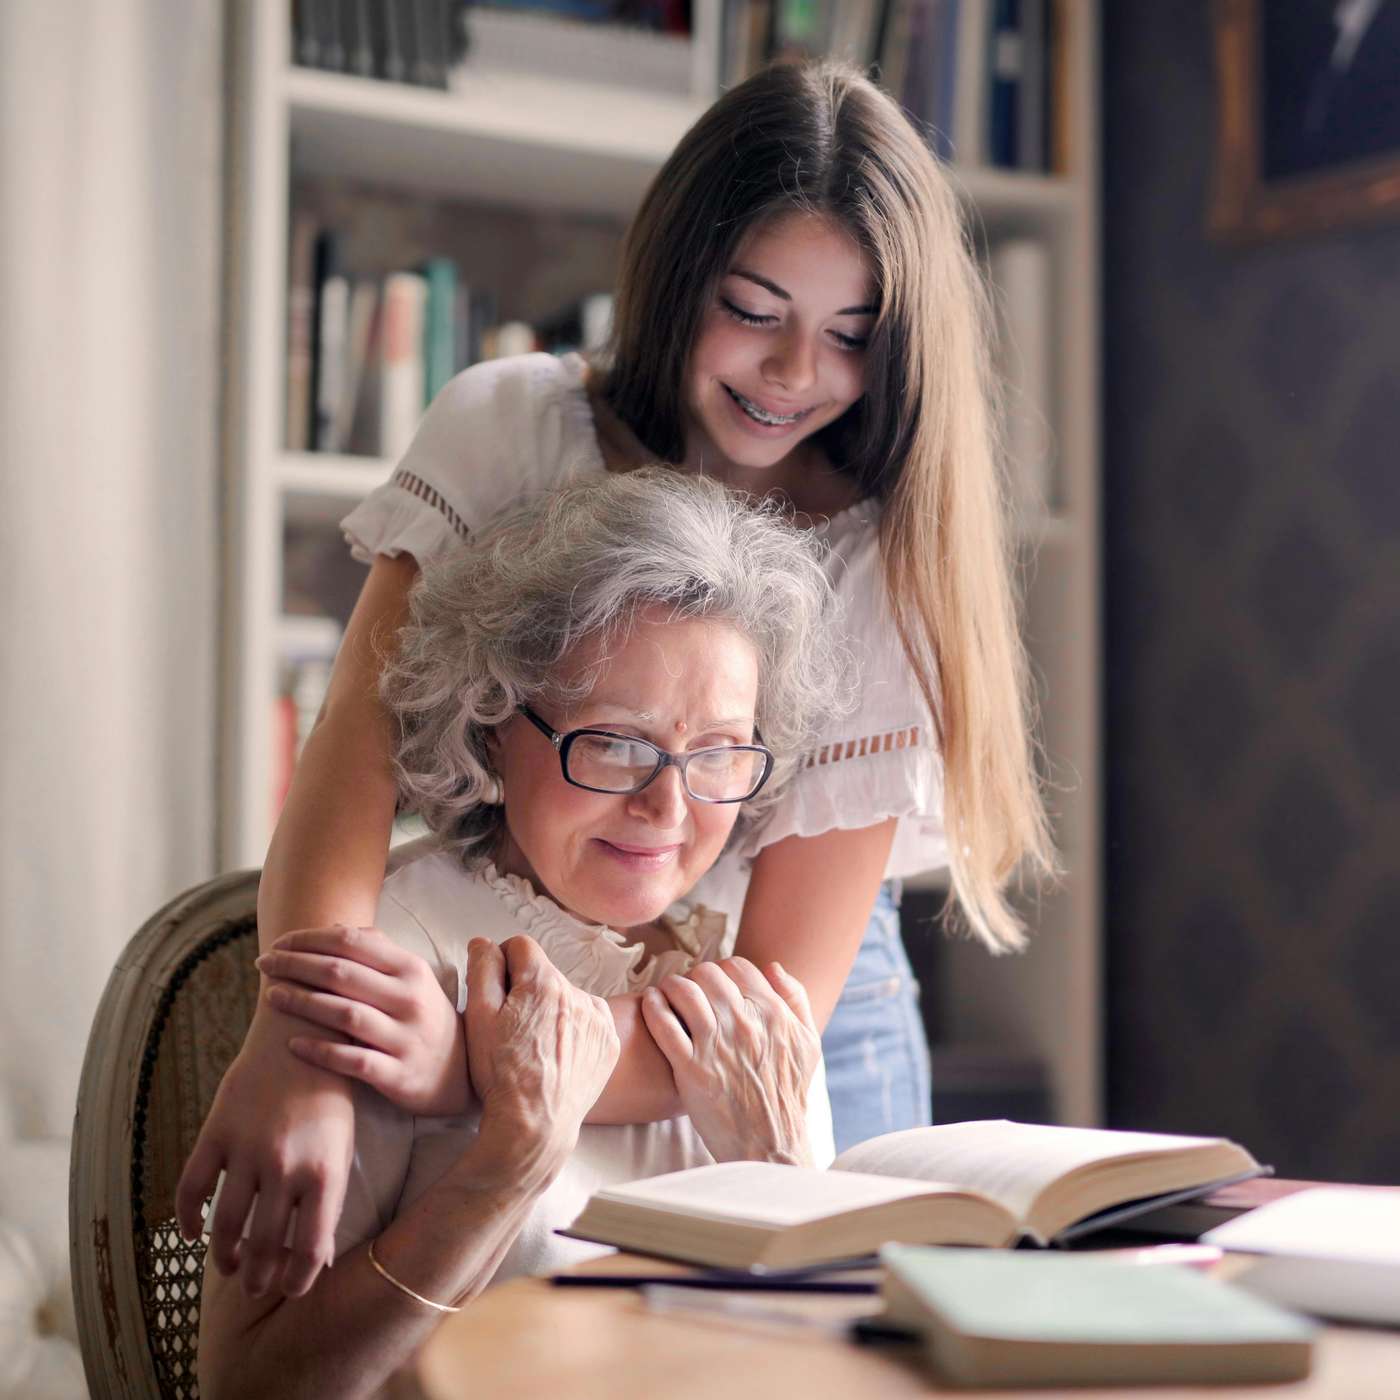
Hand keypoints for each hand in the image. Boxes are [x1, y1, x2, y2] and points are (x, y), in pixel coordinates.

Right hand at [175, 996, 355, 1298]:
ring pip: (225, 1225)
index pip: (309, 1248)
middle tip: (255, 1287)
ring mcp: (247, 1149)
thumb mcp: (341, 1145)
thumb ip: (328, 1199)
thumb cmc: (330, 1094)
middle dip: (259, 1275)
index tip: (290, 1289)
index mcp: (325, 1171)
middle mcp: (285, 1166)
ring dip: (225, 1255)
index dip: (297, 1279)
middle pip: (264, 1243)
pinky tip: (192, 1234)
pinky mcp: (217, 1131)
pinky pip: (191, 1188)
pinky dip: (187, 1219)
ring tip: (230, 1266)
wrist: (302, 1031)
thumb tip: (315, 1258)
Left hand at [256, 925, 468, 1116]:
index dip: (310, 939)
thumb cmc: (424, 1017)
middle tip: (263, 963)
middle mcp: (409, 999)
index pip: (353, 943)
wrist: (460, 1072)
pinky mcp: (397, 1074)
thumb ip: (378, 951)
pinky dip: (320, 1051)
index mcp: (411, 969)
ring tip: (271, 996)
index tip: (280, 943)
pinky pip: (352, 1061)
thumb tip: (335, 928)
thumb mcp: (413, 978)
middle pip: (342, 974)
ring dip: (302, 1002)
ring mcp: (404, 1038)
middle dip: (295, 965)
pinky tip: (292, 1044)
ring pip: (344, 1014)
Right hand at [464, 937, 619, 1174]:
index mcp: (544, 982)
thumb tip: (485, 942)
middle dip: (527, 990)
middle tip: (512, 1027)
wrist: (535, 1125)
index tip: (496, 991)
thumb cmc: (500, 1073)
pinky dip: (574, 1030)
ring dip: (552, 1009)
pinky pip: (589, 1020)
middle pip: (545, 974)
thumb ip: (482, 969)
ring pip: (567, 996)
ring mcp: (598, 1018)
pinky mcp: (610, 1042)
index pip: (521, 947)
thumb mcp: (478, 1017)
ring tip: (535, 1046)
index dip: (502, 964)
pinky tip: (557, 1054)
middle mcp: (578, 993)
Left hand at [641, 957, 818, 1165]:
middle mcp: (744, 1023)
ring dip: (670, 987)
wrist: (769, 1144)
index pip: (738, 966)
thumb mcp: (807, 1044)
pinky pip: (663, 1023)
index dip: (723, 970)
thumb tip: (773, 967)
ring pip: (683, 991)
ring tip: (665, 994)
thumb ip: (795, 999)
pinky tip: (651, 1003)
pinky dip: (653, 1006)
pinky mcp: (689, 1068)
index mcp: (772, 1014)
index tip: (714, 984)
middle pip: (707, 973)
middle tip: (688, 990)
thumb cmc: (788, 1096)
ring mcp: (715, 1045)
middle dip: (695, 977)